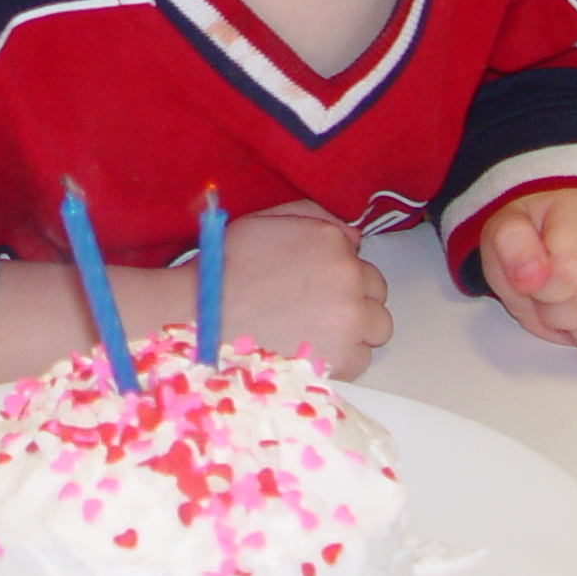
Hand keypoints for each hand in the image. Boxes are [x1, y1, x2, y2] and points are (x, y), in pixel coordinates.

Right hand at [211, 200, 391, 378]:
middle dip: (353, 299)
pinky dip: (342, 358)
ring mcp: (349, 318)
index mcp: (330, 240)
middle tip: (315, 308)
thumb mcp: (264, 221)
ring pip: (377, 327)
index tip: (314, 282)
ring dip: (354, 329)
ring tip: (315, 331)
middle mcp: (348, 276)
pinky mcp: (343, 357)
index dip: (338, 272)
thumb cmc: (223, 269)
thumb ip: (313, 216)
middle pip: (376, 293)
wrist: (199, 318)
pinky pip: (362, 359)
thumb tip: (353, 234)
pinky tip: (310, 350)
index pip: (360, 258)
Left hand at [479, 188, 576, 369]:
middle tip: (548, 298)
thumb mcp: (500, 236)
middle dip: (558, 313)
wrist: (551, 251)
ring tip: (570, 309)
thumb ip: (510, 245)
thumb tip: (532, 275)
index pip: (570, 270)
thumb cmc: (529, 243)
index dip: (542, 289)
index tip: (533, 279)